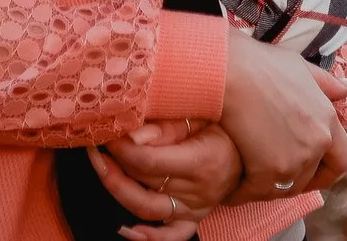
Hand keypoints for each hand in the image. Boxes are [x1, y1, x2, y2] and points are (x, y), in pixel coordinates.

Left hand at [89, 120, 238, 240]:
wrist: (250, 150)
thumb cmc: (223, 127)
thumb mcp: (201, 117)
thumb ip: (167, 126)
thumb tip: (132, 135)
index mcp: (202, 161)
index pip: (149, 161)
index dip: (121, 148)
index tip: (106, 132)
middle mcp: (200, 191)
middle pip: (144, 182)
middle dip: (114, 162)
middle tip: (95, 143)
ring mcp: (196, 208)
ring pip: (149, 208)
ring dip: (118, 190)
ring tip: (100, 168)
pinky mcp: (194, 218)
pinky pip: (172, 236)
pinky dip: (149, 237)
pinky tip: (125, 229)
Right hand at [217, 31, 346, 202]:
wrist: (229, 71)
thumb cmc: (259, 64)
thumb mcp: (299, 66)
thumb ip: (326, 83)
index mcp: (327, 119)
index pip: (341, 161)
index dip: (325, 171)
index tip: (309, 172)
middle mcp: (317, 142)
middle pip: (308, 180)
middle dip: (289, 180)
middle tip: (267, 176)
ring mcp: (295, 158)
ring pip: (283, 189)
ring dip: (265, 188)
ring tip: (246, 182)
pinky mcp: (269, 170)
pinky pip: (258, 192)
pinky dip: (243, 193)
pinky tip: (231, 188)